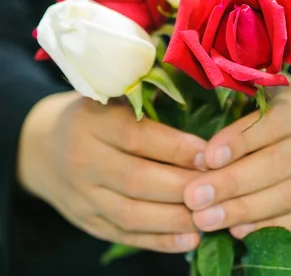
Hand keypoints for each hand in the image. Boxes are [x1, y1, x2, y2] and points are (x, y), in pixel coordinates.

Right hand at [18, 92, 204, 252]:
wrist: (42, 147)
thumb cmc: (93, 114)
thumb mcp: (110, 94)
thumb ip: (144, 93)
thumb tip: (189, 76)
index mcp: (91, 122)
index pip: (136, 137)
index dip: (175, 147)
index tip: (209, 154)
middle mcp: (83, 160)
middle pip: (137, 180)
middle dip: (182, 187)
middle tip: (220, 187)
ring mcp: (82, 196)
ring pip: (131, 213)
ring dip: (175, 219)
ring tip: (212, 217)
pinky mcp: (86, 222)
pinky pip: (124, 235)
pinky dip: (158, 241)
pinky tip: (189, 239)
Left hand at [185, 78, 290, 237]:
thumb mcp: (288, 90)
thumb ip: (255, 88)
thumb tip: (214, 80)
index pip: (273, 124)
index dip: (240, 140)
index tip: (207, 156)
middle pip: (276, 165)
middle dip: (232, 182)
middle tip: (194, 195)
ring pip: (285, 197)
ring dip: (242, 210)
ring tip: (204, 218)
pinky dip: (264, 226)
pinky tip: (236, 229)